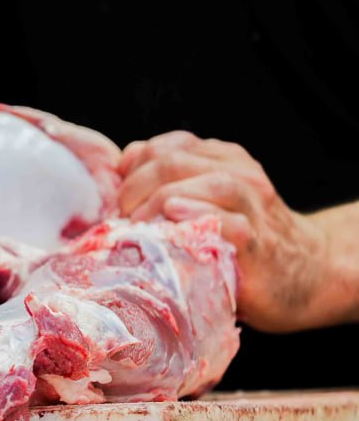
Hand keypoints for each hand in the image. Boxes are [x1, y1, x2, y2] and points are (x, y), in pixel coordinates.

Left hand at [118, 132, 328, 332]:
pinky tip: (173, 219)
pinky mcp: (257, 244)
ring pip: (206, 183)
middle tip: (119, 216)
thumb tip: (123, 167)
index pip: (164, 147)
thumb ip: (169, 180)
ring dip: (160, 199)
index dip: (131, 169)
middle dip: (135, 186)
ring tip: (135, 222)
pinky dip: (199, 217)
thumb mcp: (205, 200)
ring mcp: (252, 207)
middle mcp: (240, 175)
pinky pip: (229, 224)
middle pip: (175, 162)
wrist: (305, 273)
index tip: (114, 197)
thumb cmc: (241, 239)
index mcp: (222, 160)